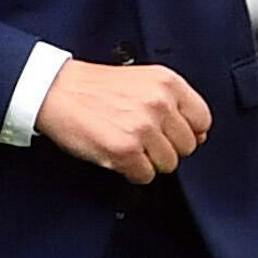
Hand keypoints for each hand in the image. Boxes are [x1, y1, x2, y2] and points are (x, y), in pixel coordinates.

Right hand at [35, 60, 212, 185]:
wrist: (55, 90)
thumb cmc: (95, 88)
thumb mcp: (143, 81)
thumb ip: (173, 103)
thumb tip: (199, 134)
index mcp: (168, 83)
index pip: (203, 120)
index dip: (189, 132)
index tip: (172, 134)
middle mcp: (160, 103)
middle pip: (187, 147)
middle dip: (166, 148)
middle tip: (142, 139)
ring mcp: (143, 127)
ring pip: (168, 164)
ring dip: (149, 161)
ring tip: (127, 144)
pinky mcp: (125, 150)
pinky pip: (145, 176)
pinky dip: (132, 171)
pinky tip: (117, 154)